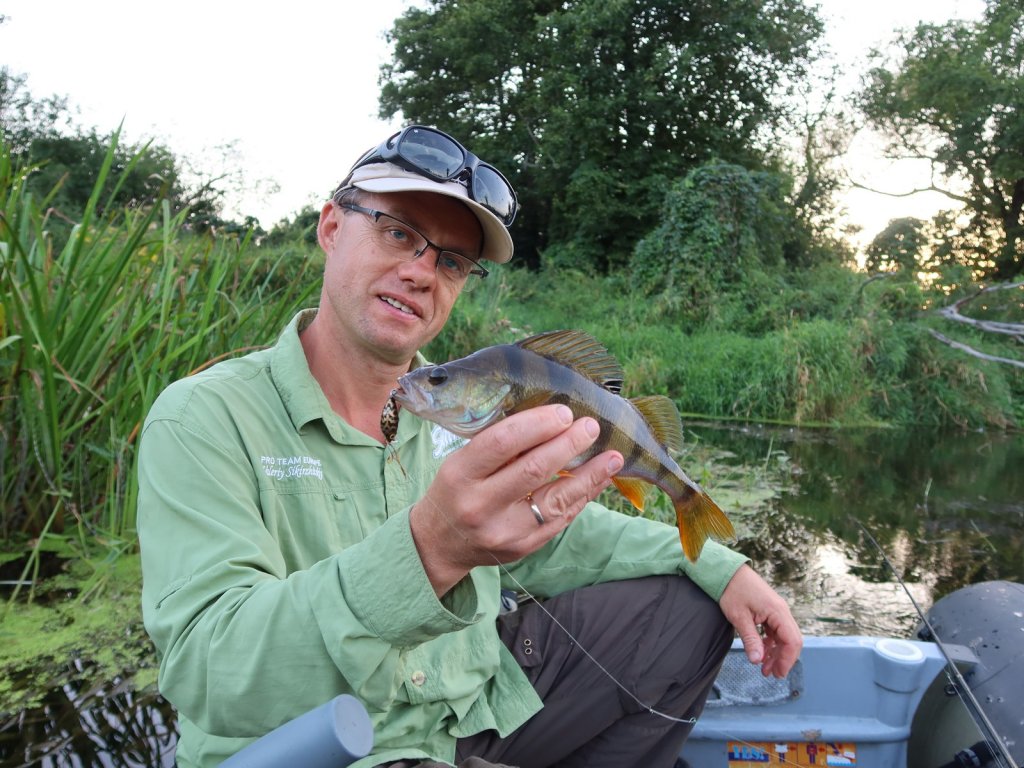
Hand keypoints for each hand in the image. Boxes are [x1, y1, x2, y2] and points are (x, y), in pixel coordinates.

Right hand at [410, 404, 622, 595]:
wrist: (441, 543)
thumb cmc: (457, 490)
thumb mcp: (462, 462)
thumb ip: (499, 445)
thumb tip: (550, 420)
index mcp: (461, 474)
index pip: (502, 443)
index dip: (537, 424)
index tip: (563, 412)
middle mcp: (480, 505)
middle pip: (533, 470)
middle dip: (568, 445)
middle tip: (591, 426)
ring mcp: (504, 531)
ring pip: (555, 500)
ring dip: (589, 475)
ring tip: (613, 456)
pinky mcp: (523, 548)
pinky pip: (561, 520)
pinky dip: (583, 497)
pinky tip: (599, 480)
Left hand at [719, 564, 801, 677]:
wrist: (727, 571)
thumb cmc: (732, 590)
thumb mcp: (739, 617)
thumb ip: (750, 639)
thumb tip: (757, 661)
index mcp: (778, 611)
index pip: (792, 641)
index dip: (787, 660)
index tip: (777, 674)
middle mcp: (782, 611)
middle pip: (792, 640)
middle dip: (783, 659)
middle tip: (771, 674)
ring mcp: (777, 611)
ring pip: (784, 637)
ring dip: (776, 653)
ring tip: (764, 668)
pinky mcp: (770, 611)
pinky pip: (776, 631)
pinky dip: (770, 644)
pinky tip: (761, 653)